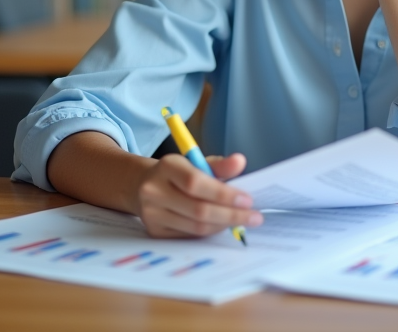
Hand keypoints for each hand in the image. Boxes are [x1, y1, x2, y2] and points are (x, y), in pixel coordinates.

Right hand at [135, 153, 262, 238]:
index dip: (224, 194)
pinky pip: (189, 236)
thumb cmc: (179, 173)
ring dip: (223, 225)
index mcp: (167, 167)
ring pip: (196, 226)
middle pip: (198, 209)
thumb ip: (220, 165)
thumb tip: (240, 162)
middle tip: (254, 217)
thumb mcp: (197, 162)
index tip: (248, 200)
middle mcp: (154, 191)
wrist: (143, 185)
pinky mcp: (154, 231)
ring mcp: (151, 214)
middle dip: (231, 215)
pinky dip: (210, 232)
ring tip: (241, 221)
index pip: (196, 183)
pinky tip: (222, 225)